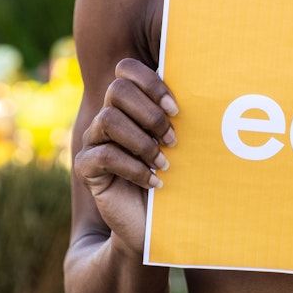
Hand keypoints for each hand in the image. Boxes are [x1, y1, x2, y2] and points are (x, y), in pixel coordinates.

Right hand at [73, 58, 178, 254]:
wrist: (151, 223)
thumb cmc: (172, 176)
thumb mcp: (180, 142)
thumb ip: (181, 115)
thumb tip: (207, 85)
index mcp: (129, 103)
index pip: (127, 69)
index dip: (150, 82)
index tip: (176, 108)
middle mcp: (107, 115)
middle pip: (118, 90)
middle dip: (150, 114)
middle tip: (173, 139)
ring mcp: (93, 140)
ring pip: (108, 120)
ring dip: (142, 142)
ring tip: (164, 162)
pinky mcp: (85, 167)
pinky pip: (103, 155)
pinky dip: (134, 168)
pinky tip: (154, 181)